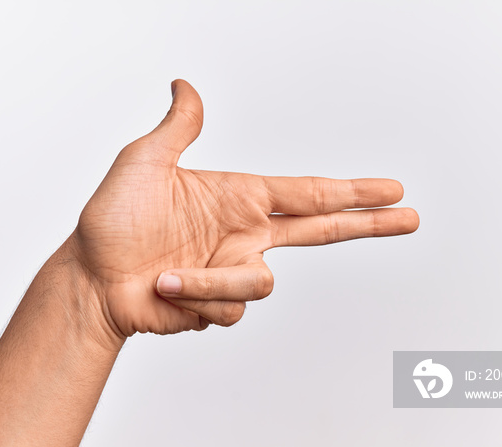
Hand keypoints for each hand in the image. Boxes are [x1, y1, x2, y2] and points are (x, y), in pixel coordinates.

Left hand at [72, 80, 418, 338]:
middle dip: (367, 224)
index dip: (351, 191)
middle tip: (410, 217)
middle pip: (322, 230)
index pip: (307, 193)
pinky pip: (231, 306)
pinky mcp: (219, 304)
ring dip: (210, 278)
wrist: (91, 280)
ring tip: (165, 273)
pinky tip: (166, 290)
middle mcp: (244, 235)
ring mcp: (234, 271)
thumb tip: (185, 86)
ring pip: (261, 282)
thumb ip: (178, 128)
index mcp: (238, 198)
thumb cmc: (111, 221)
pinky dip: (195, 297)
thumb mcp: (143, 162)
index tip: (391, 189)